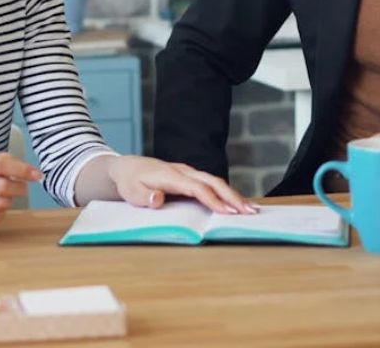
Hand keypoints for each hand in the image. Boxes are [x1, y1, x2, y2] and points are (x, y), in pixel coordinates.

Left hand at [106, 156, 256, 214]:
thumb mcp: (131, 192)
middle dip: (232, 196)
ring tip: (251, 209)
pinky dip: (226, 193)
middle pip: (213, 182)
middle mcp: (184, 171)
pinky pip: (211, 184)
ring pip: (215, 181)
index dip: (213, 200)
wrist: (128, 167)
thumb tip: (158, 199)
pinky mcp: (190, 177)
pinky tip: (237, 203)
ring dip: (233, 195)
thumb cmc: (130, 182)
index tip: (228, 212)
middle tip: (250, 211)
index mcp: (171, 176)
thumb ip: (144, 197)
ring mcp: (188, 173)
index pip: (197, 188)